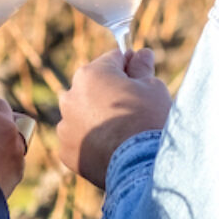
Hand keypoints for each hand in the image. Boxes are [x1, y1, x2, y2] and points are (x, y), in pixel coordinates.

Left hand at [57, 48, 171, 188]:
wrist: (142, 165)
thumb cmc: (149, 120)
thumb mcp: (152, 87)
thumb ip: (142, 68)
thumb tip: (142, 53)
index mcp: (90, 74)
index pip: (112, 60)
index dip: (130, 68)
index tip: (142, 78)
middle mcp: (70, 96)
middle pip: (94, 87)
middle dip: (111, 93)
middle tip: (135, 109)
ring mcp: (65, 125)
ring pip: (84, 114)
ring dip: (98, 118)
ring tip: (123, 133)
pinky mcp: (66, 151)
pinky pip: (80, 140)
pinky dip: (93, 142)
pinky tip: (112, 149)